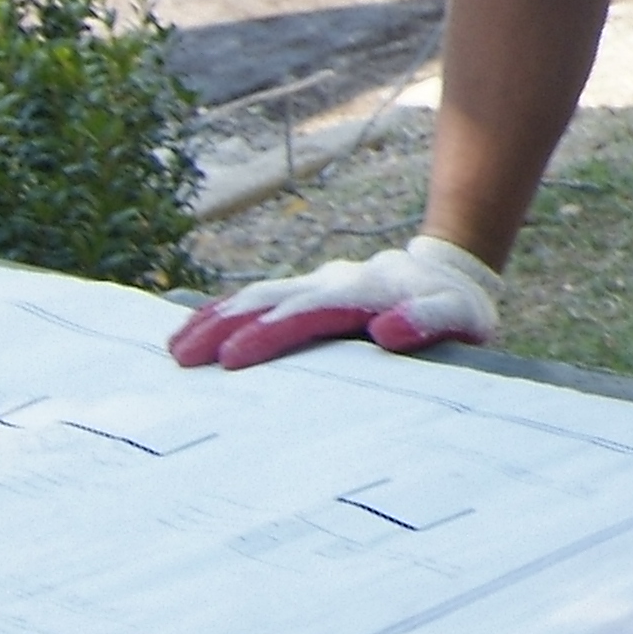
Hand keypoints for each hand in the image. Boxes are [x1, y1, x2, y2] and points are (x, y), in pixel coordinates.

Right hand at [170, 235, 502, 369]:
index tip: (233, 357)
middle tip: (184, 358)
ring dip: (214, 320)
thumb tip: (388, 333)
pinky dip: (220, 312)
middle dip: (225, 328)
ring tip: (175, 348)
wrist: (447, 274)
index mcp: (364, 293)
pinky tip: (187, 329)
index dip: (271, 333)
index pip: (311, 313)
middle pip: (270, 301)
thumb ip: (429, 323)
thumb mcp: (457, 318)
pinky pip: (255, 298)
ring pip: (255, 297)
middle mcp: (331, 283)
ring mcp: (313, 284)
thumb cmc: (453, 309)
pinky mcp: (304, 291)